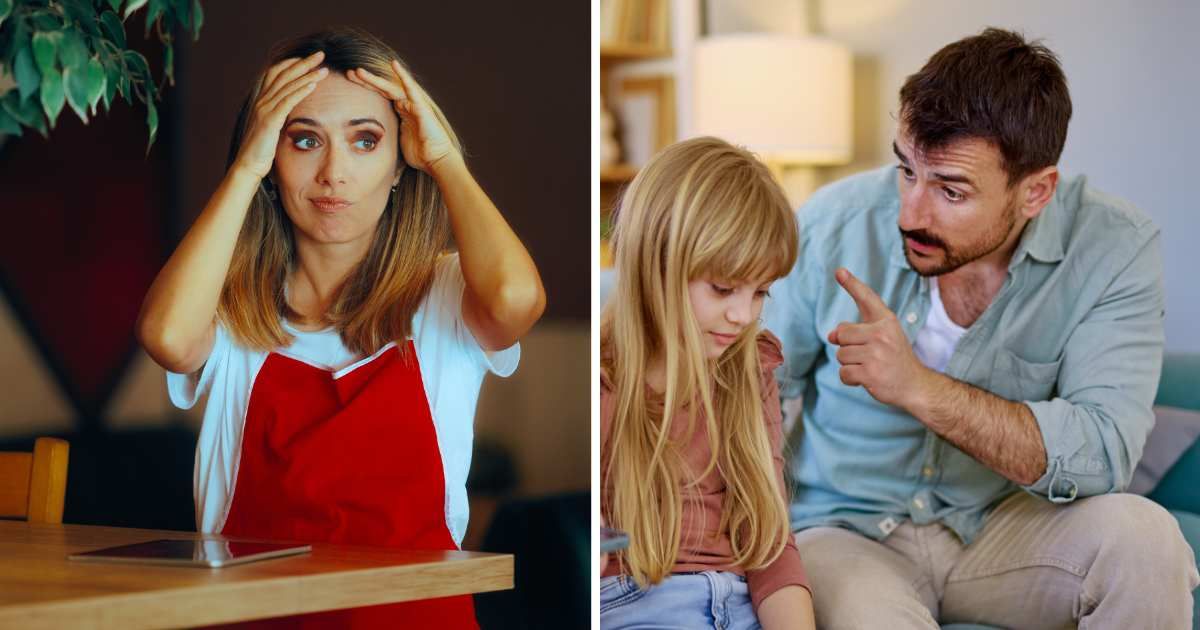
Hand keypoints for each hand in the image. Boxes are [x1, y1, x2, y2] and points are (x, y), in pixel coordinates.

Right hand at [232, 51, 328, 178]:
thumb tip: (291, 113)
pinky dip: (300, 91)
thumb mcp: (272, 128)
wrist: (248, 165)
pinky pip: (287, 101)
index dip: (292, 63)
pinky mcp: (269, 120)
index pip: (276, 73)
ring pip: (287, 86)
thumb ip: (279, 116)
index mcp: (262, 101)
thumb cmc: (262, 150)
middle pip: (284, 74)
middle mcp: (262, 101)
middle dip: (303, 63)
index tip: (308, 58)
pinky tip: (313, 85)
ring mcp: (264, 110)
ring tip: (323, 69)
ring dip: (306, 75)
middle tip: (320, 54)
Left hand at [347, 60, 459, 173]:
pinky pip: (411, 89)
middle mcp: (406, 105)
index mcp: (400, 113)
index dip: (365, 89)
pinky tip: (394, 64)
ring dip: (375, 79)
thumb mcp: (397, 142)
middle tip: (348, 73)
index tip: (349, 83)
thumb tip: (370, 141)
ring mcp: (414, 104)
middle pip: (382, 89)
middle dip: (366, 81)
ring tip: (359, 71)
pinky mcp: (421, 107)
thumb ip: (388, 134)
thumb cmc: (420, 155)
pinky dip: (403, 76)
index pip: (379, 97)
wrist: (437, 160)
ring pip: (391, 87)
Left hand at [828, 268, 930, 408]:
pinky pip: (843, 373)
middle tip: (868, 356)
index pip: (867, 298)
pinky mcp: (870, 373)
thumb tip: (831, 335)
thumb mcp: (881, 338)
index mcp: (886, 321)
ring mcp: (876, 354)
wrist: (914, 385)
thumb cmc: (893, 359)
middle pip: (842, 334)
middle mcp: (882, 334)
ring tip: (870, 367)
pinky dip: (850, 379)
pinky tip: (866, 379)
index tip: (839, 271)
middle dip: (847, 347)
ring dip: (850, 364)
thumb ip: (855, 330)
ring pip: (840, 355)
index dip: (852, 284)